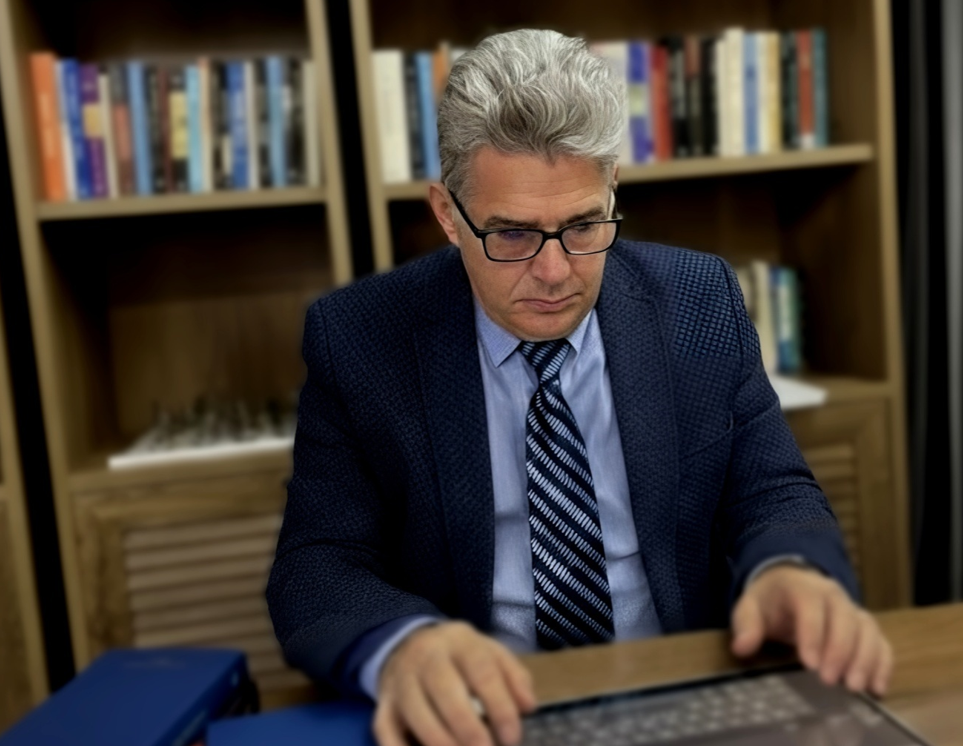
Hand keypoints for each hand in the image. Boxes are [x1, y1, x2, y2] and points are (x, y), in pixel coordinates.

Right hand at [374, 621, 537, 745]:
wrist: (409, 644)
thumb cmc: (460, 656)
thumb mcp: (491, 653)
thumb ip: (514, 677)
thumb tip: (528, 706)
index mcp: (459, 641)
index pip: (481, 670)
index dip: (499, 706)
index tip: (512, 737)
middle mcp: (426, 657)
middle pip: (445, 690)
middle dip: (468, 729)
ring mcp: (400, 681)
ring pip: (416, 713)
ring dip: (440, 743)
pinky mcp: (383, 705)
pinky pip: (386, 731)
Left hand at [731, 565, 892, 695]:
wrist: (789, 582)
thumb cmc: (770, 599)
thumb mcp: (749, 606)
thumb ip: (746, 625)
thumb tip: (741, 647)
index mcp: (802, 587)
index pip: (811, 607)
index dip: (812, 635)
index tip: (809, 664)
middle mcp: (833, 595)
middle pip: (845, 619)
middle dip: (841, 651)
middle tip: (831, 682)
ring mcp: (852, 609)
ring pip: (868, 630)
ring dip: (866, 660)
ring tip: (855, 688)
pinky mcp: (864, 626)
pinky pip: (881, 642)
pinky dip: (883, 664)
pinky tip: (877, 688)